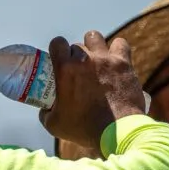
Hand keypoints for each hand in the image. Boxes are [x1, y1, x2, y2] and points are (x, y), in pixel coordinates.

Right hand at [39, 31, 146, 149]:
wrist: (116, 132)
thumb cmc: (84, 129)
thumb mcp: (54, 124)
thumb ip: (46, 113)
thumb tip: (44, 109)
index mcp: (65, 69)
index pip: (57, 43)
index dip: (57, 49)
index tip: (60, 59)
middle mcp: (85, 59)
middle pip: (76, 45)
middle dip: (75, 55)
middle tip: (78, 70)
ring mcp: (106, 59)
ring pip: (95, 37)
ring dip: (93, 46)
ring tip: (96, 59)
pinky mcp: (124, 64)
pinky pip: (120, 44)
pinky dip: (117, 50)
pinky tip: (115, 59)